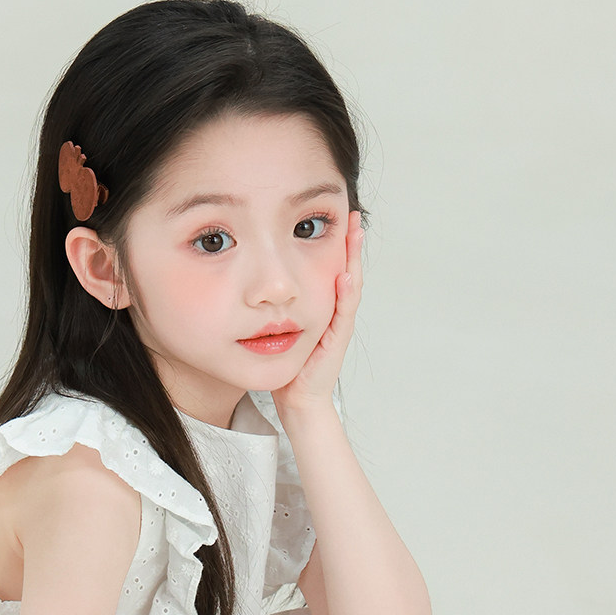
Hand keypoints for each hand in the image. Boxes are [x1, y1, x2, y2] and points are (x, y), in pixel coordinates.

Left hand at [270, 209, 363, 418]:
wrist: (297, 399)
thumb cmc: (288, 365)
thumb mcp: (281, 327)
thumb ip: (279, 306)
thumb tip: (260, 282)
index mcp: (322, 306)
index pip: (331, 268)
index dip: (335, 244)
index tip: (334, 215)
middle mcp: (334, 312)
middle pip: (345, 270)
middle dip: (349, 243)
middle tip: (350, 215)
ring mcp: (338, 326)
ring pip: (349, 287)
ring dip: (353, 260)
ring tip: (355, 234)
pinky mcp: (335, 341)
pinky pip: (342, 314)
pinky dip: (346, 294)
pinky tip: (345, 275)